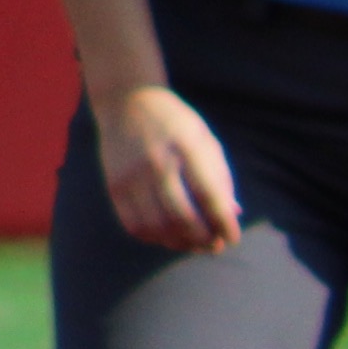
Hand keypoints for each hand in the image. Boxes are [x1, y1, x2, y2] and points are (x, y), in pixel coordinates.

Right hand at [93, 86, 242, 253]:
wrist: (128, 102)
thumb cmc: (178, 126)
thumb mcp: (206, 141)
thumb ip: (220, 178)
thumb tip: (233, 214)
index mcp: (187, 148)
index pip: (209, 196)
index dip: (223, 223)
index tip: (233, 237)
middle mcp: (157, 163)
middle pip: (182, 217)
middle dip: (203, 239)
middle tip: (215, 245)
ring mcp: (131, 176)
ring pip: (157, 227)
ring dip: (180, 244)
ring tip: (194, 244)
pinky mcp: (114, 186)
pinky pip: (134, 225)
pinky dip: (155, 238)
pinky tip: (168, 236)